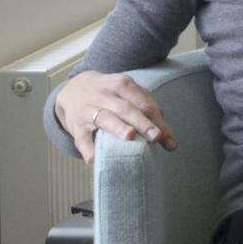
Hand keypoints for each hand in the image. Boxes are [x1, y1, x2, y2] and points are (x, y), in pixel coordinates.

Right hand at [54, 70, 177, 165]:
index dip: (157, 120)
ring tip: (130, 137)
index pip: (142, 102)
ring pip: (105, 118)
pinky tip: (94, 159)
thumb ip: (147, 108)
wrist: (74, 88)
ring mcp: (88, 109)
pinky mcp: (76, 125)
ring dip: (118, 127)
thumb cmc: (110, 94)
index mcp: (121, 84)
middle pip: (126, 109)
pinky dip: (88, 149)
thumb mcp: (127, 92)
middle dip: (142, 123)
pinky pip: (82, 138)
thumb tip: (165, 132)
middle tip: (156, 137)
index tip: (168, 138)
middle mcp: (104, 94)